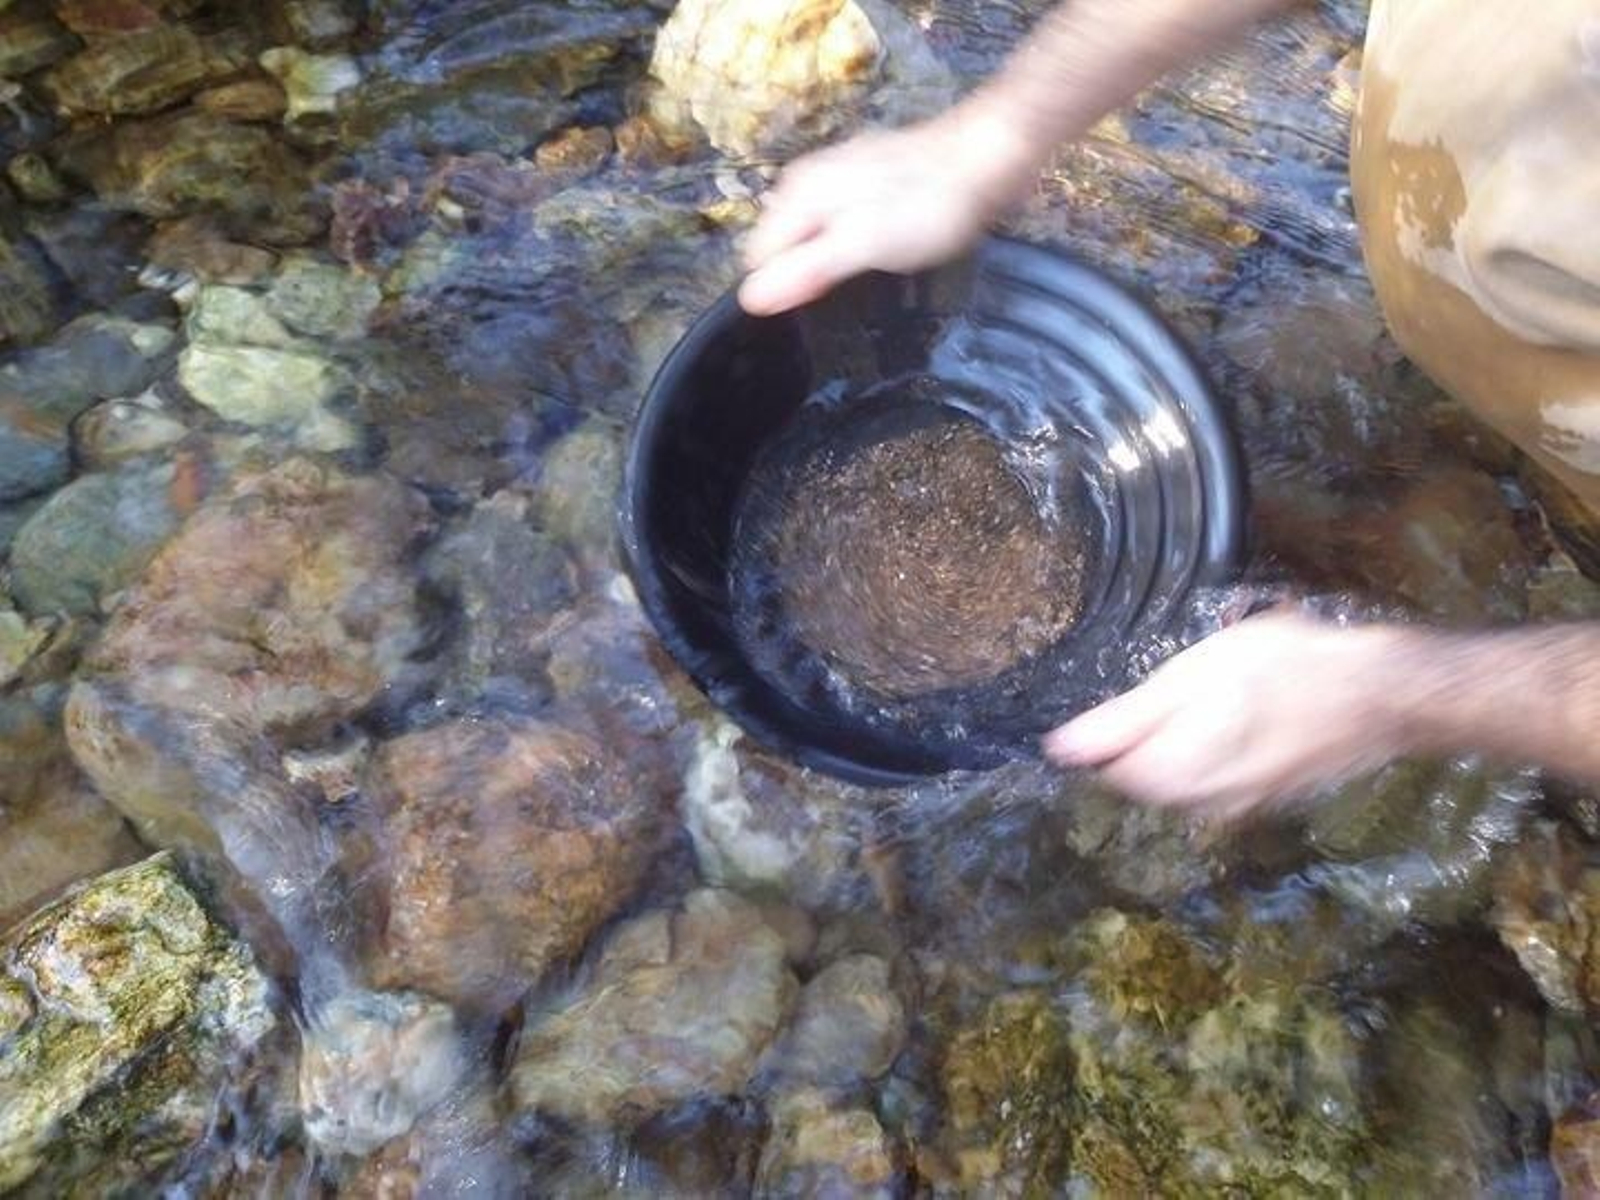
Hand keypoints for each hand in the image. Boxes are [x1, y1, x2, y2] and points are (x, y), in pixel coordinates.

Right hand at [738, 107, 1033, 315]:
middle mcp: (808, 181)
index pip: (757, 259)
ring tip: (868, 273)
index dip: (782, 290)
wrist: (986, 157)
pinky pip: (839, 226)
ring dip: (830, 263)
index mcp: (798, 194)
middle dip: (804, 276)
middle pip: (782, 248)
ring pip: (811, 237)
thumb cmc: (927, 204)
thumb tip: (750, 298)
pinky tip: (883, 251)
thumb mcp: (861, 243)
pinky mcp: (867, 184)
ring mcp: (838, 179)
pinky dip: (853, 245)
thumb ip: (806, 270)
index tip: (816, 304)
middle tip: (848, 290)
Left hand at [1042, 612, 1414, 820]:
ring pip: (1183, 779)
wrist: (1382, 693)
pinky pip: (1221, 778)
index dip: (1104, 734)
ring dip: (1182, 742)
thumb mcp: (1189, 678)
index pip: (1108, 770)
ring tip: (1211, 693)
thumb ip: (1122, 721)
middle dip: (1144, 738)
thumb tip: (1058, 750)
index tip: (1124, 699)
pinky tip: (1240, 712)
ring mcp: (1241, 805)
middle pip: (1145, 777)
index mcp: (1173, 777)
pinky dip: (1218, 747)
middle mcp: (1203, 806)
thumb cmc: (1283, 670)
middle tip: (1176, 686)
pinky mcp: (1270, 795)